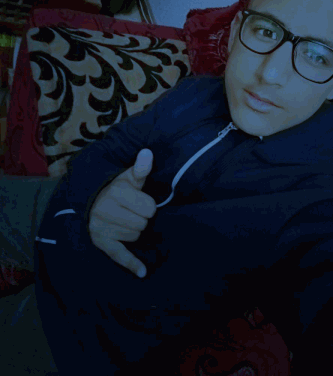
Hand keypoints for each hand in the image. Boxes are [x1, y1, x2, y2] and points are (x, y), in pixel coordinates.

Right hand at [89, 149, 155, 277]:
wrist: (90, 201)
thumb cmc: (115, 188)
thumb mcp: (128, 177)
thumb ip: (140, 168)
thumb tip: (148, 153)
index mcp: (116, 192)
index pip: (150, 208)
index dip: (148, 205)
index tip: (140, 201)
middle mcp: (106, 209)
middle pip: (143, 224)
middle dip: (141, 218)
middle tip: (131, 211)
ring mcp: (102, 227)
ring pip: (135, 236)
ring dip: (134, 230)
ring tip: (124, 219)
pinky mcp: (100, 241)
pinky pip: (118, 254)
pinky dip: (131, 263)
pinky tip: (142, 272)